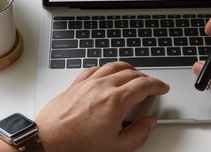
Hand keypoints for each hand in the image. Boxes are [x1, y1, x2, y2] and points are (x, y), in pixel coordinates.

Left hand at [36, 62, 169, 151]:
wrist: (48, 141)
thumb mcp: (116, 146)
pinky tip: (107, 73)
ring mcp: (88, 83)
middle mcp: (103, 86)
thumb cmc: (76, 144)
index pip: (144, 85)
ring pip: (113, 66)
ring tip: (134, 74)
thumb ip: (138, 133)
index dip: (157, 85)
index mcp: (116, 100)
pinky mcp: (75, 84)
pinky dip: (106, 68)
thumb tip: (148, 123)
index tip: (162, 88)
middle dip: (145, 77)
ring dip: (128, 68)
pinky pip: (95, 69)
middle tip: (151, 85)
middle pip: (131, 73)